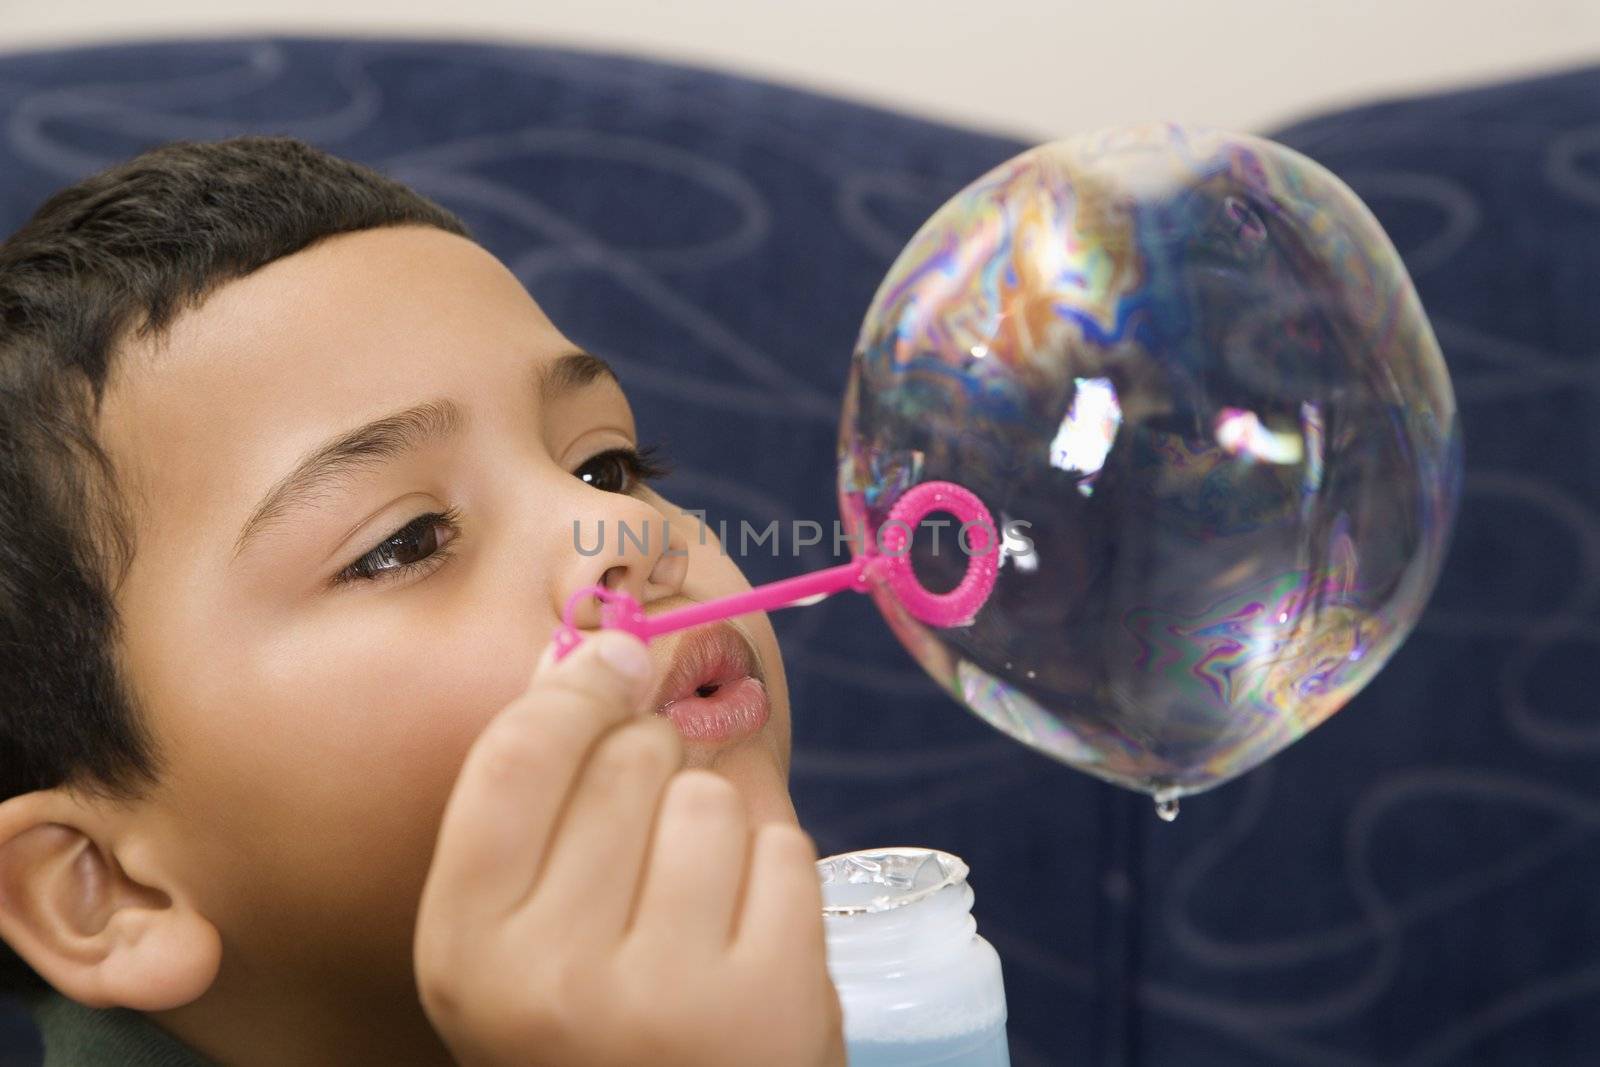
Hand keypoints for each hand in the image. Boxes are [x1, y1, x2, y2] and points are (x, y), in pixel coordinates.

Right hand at [413, 630, 845, 1066]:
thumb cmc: (594, 1023)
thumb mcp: (521, 934)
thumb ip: (539, 801)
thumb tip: (594, 648)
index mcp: (468, 948)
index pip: (517, 756)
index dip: (574, 687)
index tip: (617, 657)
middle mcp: (553, 976)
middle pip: (627, 757)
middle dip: (653, 761)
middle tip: (649, 836)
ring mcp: (667, 996)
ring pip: (711, 796)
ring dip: (714, 823)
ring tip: (695, 902)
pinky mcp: (770, 1005)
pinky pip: (784, 849)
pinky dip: (774, 873)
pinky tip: (747, 932)